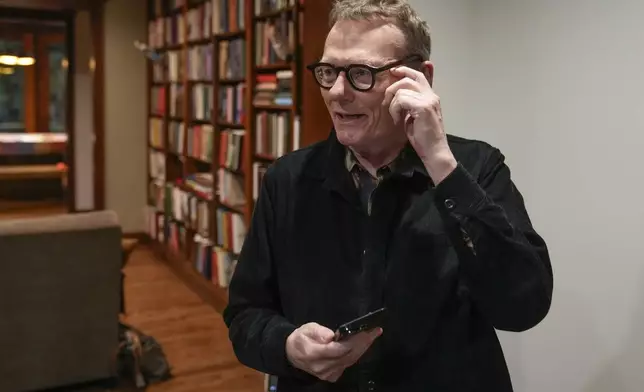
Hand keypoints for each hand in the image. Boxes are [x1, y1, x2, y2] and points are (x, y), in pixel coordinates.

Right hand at [285, 322, 382, 381]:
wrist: (292, 355)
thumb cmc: (301, 338)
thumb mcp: (307, 329)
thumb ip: (319, 332)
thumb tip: (333, 335)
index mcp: (313, 353)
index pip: (337, 349)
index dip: (352, 341)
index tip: (364, 332)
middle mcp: (321, 367)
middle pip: (346, 356)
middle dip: (363, 343)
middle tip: (375, 332)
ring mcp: (326, 374)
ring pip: (349, 361)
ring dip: (363, 348)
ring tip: (373, 336)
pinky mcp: (331, 376)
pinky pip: (347, 365)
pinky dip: (357, 355)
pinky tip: (363, 346)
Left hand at [383, 66, 456, 183]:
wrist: (434, 151)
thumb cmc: (423, 137)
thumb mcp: (413, 116)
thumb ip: (408, 103)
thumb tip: (396, 94)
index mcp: (430, 96)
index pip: (418, 75)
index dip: (404, 70)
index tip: (393, 72)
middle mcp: (431, 95)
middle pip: (408, 78)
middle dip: (393, 87)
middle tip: (387, 101)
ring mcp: (428, 100)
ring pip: (402, 89)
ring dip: (393, 102)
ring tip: (395, 115)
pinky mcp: (423, 107)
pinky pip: (402, 99)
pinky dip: (395, 109)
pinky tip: (397, 120)